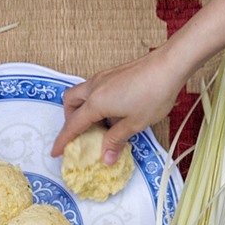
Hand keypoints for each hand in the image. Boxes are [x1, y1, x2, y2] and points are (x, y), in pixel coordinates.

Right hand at [52, 48, 193, 164]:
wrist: (169, 65)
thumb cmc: (153, 95)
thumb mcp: (135, 123)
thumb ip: (116, 140)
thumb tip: (105, 159)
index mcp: (95, 103)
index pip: (72, 125)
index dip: (63, 141)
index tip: (55, 152)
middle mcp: (94, 88)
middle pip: (69, 103)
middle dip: (70, 119)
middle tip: (83, 135)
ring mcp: (103, 77)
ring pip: (81, 93)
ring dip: (83, 109)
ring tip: (102, 125)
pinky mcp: (113, 73)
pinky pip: (94, 89)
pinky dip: (96, 102)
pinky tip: (115, 111)